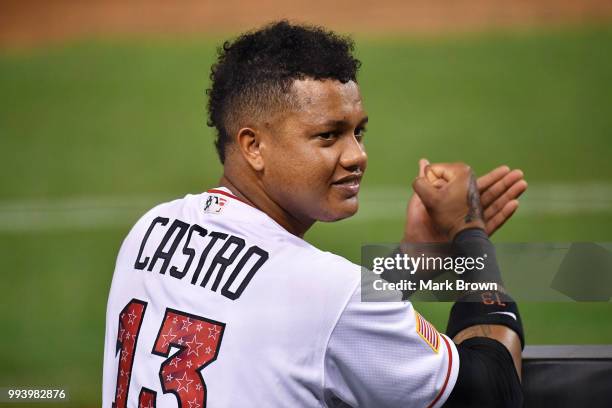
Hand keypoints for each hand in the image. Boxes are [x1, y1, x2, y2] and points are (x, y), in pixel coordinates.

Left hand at [403, 159, 526, 242]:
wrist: (416, 249)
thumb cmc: (416, 225)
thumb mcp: (420, 199)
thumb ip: (426, 181)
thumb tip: (424, 161)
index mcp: (457, 203)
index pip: (477, 188)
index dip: (491, 179)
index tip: (504, 169)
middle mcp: (466, 213)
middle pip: (490, 197)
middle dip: (505, 185)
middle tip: (519, 174)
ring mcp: (471, 226)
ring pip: (494, 208)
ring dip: (509, 196)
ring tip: (522, 185)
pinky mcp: (473, 237)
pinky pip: (491, 225)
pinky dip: (503, 214)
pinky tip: (515, 204)